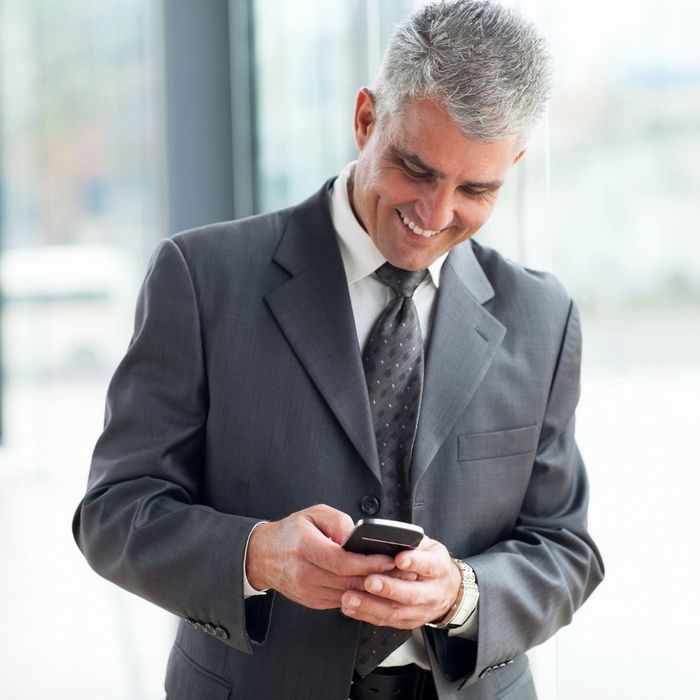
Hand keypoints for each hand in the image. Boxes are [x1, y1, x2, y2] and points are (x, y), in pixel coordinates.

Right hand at [245, 504, 395, 609]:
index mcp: (305, 547)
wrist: (263, 556)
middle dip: (379, 577)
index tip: (389, 559)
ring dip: (373, 589)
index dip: (368, 562)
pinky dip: (359, 594)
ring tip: (396, 580)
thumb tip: (356, 536)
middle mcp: (305, 573)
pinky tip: (375, 587)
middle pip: (349, 580)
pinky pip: (342, 600)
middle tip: (404, 572)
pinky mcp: (313, 601)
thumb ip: (337, 521)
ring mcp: (308, 591)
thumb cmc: (290, 532)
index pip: (342, 561)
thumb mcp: (313, 514)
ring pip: (348, 593)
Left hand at [340, 537, 460, 628]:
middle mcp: (432, 592)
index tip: (399, 559)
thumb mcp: (427, 546)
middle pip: (411, 594)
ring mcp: (421, 610)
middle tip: (369, 581)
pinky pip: (386, 621)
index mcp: (438, 568)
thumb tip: (385, 536)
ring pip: (396, 612)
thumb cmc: (430, 562)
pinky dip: (366, 615)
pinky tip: (351, 607)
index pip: (428, 565)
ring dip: (370, 606)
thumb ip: (410, 542)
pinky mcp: (409, 622)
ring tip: (350, 597)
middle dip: (388, 588)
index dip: (414, 562)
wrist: (447, 590)